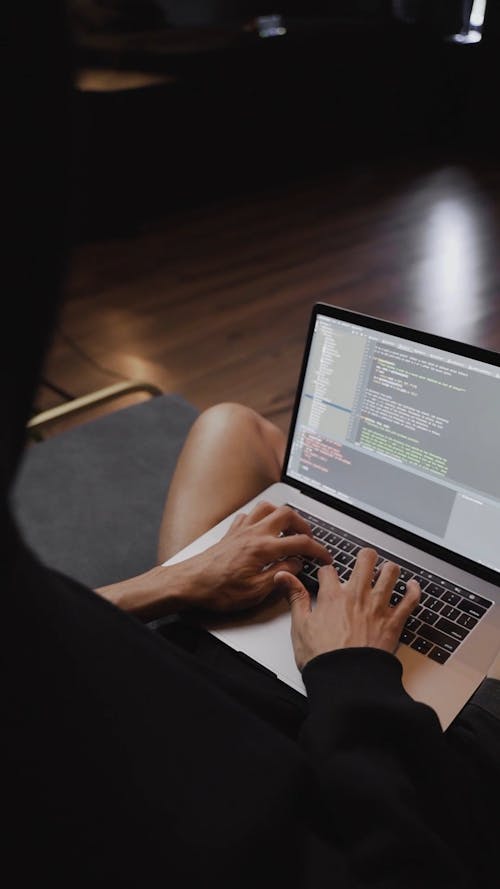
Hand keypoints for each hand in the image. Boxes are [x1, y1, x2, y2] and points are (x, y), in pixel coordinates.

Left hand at [177, 501, 330, 612]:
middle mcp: (254, 533)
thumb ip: (281, 576)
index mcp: (263, 548)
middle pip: (287, 514)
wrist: (189, 583)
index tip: (325, 557)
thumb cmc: (218, 590)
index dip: (318, 550)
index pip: (300, 543)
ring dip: (283, 515)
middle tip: (309, 538)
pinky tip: (263, 528)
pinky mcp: (231, 533)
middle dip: (303, 524)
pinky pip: (249, 515)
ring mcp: (241, 530)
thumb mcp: (256, 592)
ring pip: (268, 508)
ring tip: (289, 529)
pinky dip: (261, 517)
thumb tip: (297, 565)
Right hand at [275, 548, 420, 670]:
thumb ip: (295, 597)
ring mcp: (378, 607)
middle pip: (365, 559)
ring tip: (386, 571)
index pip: (329, 570)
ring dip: (389, 570)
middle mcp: (357, 596)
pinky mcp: (394, 622)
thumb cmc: (323, 658)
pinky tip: (412, 586)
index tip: (326, 577)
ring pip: (390, 573)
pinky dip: (413, 590)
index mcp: (332, 596)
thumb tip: (283, 576)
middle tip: (363, 561)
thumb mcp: (300, 626)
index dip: (326, 572)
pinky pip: (410, 600)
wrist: (347, 681)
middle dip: (365, 557)